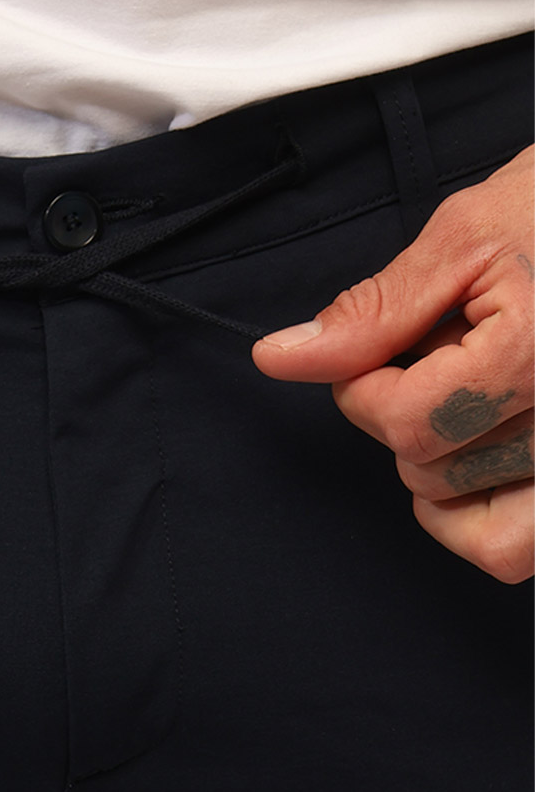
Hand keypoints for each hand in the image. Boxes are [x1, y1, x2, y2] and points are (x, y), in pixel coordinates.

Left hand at [251, 147, 533, 584]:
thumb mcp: (464, 239)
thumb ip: (374, 313)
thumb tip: (280, 358)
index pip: (405, 422)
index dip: (362, 389)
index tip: (372, 356)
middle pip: (433, 472)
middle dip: (404, 418)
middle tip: (437, 360)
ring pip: (475, 522)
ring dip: (445, 466)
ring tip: (472, 397)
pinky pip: (519, 552)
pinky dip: (483, 523)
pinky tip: (477, 460)